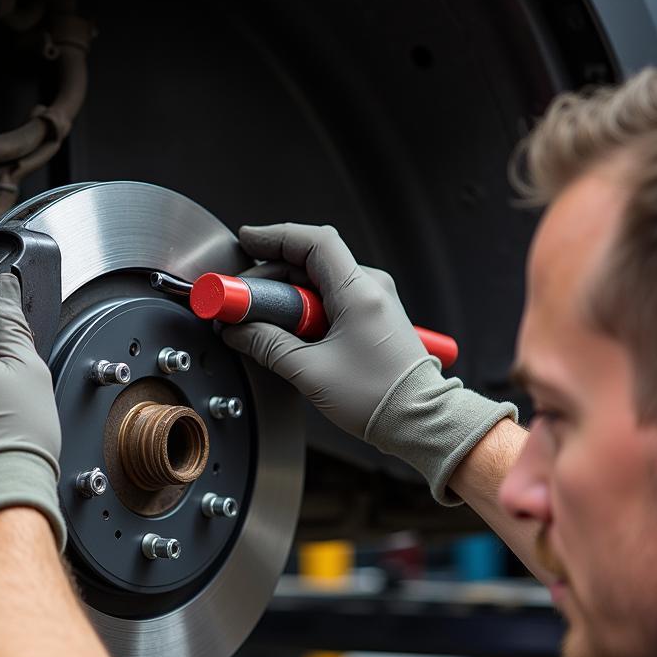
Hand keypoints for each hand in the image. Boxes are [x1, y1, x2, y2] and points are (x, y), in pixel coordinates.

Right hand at [223, 223, 515, 501]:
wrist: (418, 420)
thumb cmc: (378, 398)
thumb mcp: (309, 372)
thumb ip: (268, 345)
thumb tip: (238, 331)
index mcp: (359, 291)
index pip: (312, 242)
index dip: (275, 237)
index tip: (246, 242)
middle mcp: (370, 287)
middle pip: (309, 262)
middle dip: (270, 277)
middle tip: (240, 302)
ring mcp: (373, 301)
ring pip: (317, 282)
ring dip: (285, 297)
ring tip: (260, 324)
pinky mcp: (371, 317)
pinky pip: (330, 299)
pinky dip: (303, 308)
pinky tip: (286, 331)